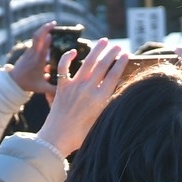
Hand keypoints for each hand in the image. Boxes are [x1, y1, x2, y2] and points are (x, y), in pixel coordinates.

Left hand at [11, 25, 55, 97]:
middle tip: (54, 23)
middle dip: (45, 28)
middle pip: (37, 36)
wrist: (13, 82)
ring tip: (52, 26)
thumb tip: (65, 90)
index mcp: (37, 61)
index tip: (54, 32)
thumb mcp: (42, 88)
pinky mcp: (27, 52)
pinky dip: (41, 35)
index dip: (47, 37)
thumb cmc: (28, 84)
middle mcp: (33, 54)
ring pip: (35, 37)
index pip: (42, 46)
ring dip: (43, 30)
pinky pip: (34, 40)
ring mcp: (29, 52)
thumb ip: (54, 89)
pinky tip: (46, 34)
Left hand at [36, 40, 128, 157]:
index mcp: (100, 99)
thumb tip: (116, 92)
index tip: (125, 54)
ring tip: (104, 41)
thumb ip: (108, 106)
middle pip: (103, 66)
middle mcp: (88, 90)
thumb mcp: (101, 121)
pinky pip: (63, 67)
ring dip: (97, 50)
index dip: (120, 63)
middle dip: (111, 53)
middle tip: (117, 46)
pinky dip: (68, 57)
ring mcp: (74, 87)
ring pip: (87, 62)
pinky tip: (74, 52)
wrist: (56, 140)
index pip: (114, 75)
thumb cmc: (80, 136)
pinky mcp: (61, 87)